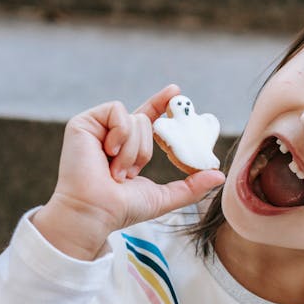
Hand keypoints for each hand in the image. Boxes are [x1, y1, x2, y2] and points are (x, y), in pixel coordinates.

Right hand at [34, 85, 224, 258]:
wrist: (95, 211)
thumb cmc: (122, 209)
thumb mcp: (163, 197)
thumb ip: (191, 187)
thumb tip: (219, 175)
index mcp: (128, 150)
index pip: (147, 119)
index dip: (160, 104)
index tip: (176, 92)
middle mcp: (112, 136)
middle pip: (146, 121)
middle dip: (145, 151)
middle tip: (129, 174)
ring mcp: (97, 129)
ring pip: (135, 118)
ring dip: (132, 151)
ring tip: (115, 171)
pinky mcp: (84, 123)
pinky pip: (117, 112)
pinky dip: (121, 134)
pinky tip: (108, 153)